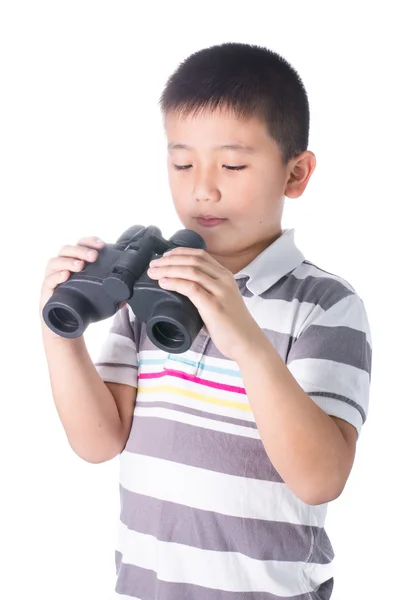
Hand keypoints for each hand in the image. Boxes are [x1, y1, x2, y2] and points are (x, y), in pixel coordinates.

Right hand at [40, 236, 105, 335]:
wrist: (65, 326)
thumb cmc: (80, 307)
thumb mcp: (98, 299)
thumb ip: (112, 298)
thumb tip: (126, 299)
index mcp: (75, 263)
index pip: (80, 245)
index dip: (89, 242)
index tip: (101, 245)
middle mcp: (62, 267)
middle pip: (66, 250)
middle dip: (80, 250)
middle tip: (93, 256)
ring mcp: (52, 278)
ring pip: (54, 262)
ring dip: (68, 261)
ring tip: (80, 265)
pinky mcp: (46, 292)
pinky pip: (48, 280)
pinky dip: (56, 276)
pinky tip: (65, 276)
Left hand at [147, 247, 262, 360]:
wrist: (247, 342)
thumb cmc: (232, 325)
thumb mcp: (221, 300)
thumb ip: (205, 292)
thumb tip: (180, 291)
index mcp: (225, 276)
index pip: (200, 255)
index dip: (179, 252)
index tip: (164, 256)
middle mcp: (224, 279)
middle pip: (192, 260)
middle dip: (169, 260)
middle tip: (153, 265)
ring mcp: (220, 291)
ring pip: (190, 271)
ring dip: (168, 269)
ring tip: (153, 273)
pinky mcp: (214, 305)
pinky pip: (191, 288)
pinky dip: (175, 282)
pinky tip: (163, 283)